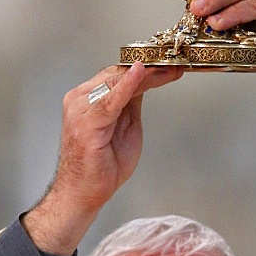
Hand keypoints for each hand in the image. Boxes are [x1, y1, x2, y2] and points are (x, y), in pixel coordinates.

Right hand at [23, 62, 181, 254]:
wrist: (83, 193)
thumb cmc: (102, 164)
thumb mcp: (126, 125)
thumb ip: (131, 102)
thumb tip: (146, 80)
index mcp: (88, 98)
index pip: (118, 74)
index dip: (146, 67)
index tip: (170, 63)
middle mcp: (80, 99)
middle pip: (117, 74)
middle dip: (149, 67)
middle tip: (175, 62)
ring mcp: (81, 110)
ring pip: (116, 82)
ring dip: (146, 74)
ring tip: (168, 68)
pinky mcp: (86, 124)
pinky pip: (110, 100)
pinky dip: (126, 85)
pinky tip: (140, 73)